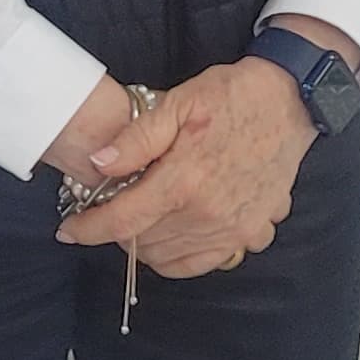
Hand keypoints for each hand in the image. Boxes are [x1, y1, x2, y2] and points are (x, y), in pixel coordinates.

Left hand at [56, 57, 310, 277]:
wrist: (291, 102)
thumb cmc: (233, 97)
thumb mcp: (177, 103)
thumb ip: (135, 139)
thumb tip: (98, 165)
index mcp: (184, 181)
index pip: (122, 222)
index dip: (88, 230)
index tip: (68, 231)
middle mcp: (208, 214)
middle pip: (144, 244)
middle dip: (118, 231)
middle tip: (113, 207)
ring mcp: (234, 229)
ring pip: (171, 259)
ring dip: (147, 245)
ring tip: (141, 218)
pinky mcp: (252, 233)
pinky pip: (206, 262)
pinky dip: (181, 256)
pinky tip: (175, 230)